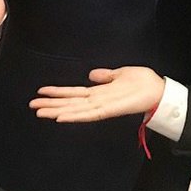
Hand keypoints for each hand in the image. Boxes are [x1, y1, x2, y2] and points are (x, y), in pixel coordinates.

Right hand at [31, 67, 164, 122]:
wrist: (159, 90)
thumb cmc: (143, 81)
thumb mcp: (121, 73)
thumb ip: (106, 76)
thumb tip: (92, 74)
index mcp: (100, 92)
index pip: (74, 93)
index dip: (58, 92)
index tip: (42, 91)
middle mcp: (98, 101)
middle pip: (70, 102)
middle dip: (51, 104)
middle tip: (32, 105)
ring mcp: (103, 106)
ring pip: (75, 109)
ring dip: (57, 110)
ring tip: (40, 112)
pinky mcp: (110, 110)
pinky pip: (89, 114)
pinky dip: (75, 115)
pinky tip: (61, 116)